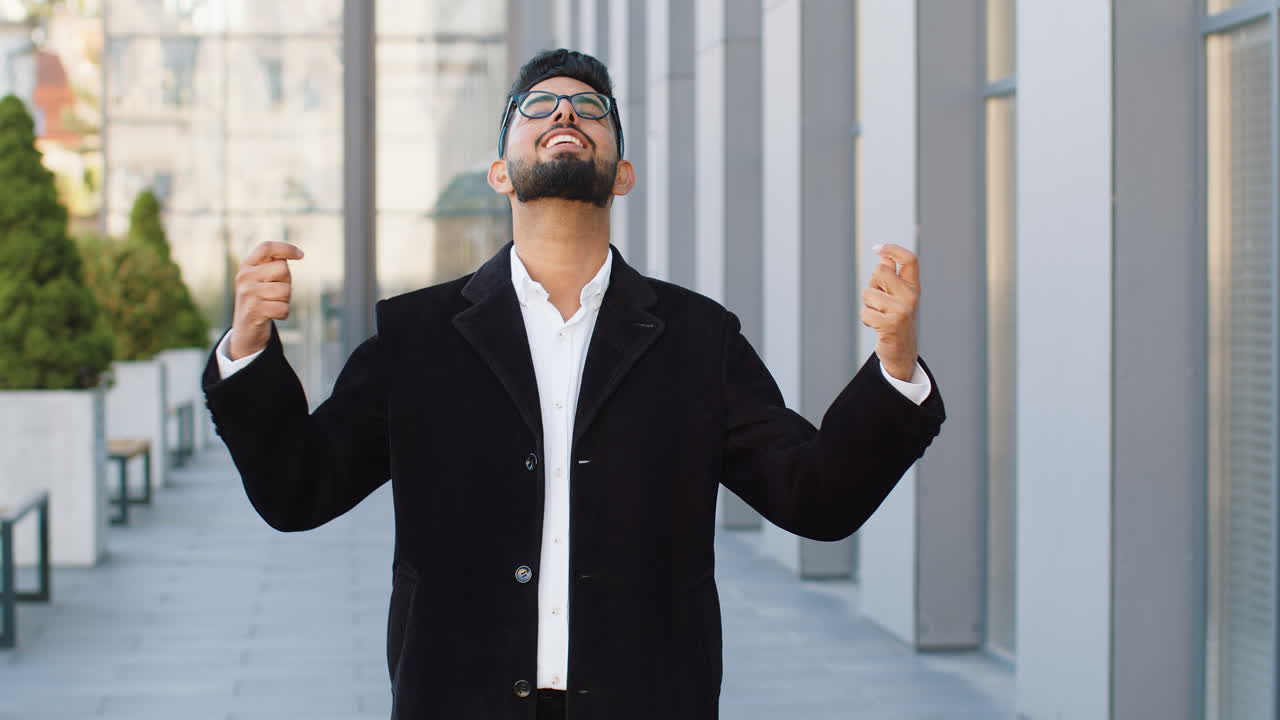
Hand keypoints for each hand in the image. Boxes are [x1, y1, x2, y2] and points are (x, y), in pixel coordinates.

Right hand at [231, 241, 303, 359]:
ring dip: (285, 300)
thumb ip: (274, 264)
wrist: (246, 329)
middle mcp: (244, 276)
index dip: (286, 248)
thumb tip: (298, 253)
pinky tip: (273, 314)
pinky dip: (283, 313)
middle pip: (283, 269)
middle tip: (276, 293)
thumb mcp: (262, 279)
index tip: (301, 255)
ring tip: (272, 304)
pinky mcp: (253, 310)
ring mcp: (248, 293)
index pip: (266, 247)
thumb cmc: (261, 299)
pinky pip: (283, 308)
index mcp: (247, 265)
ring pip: (285, 290)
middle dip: (287, 282)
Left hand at [860, 243, 919, 381]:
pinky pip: (865, 312)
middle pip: (881, 271)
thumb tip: (883, 257)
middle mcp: (912, 296)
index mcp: (914, 287)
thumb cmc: (896, 320)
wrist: (902, 353)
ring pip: (869, 293)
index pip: (910, 260)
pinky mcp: (891, 324)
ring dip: (868, 305)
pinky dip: (866, 319)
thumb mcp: (897, 297)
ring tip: (880, 316)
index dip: (893, 250)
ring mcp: (902, 310)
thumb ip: (891, 277)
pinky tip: (877, 327)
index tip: (877, 249)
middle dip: (873, 284)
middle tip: (879, 301)